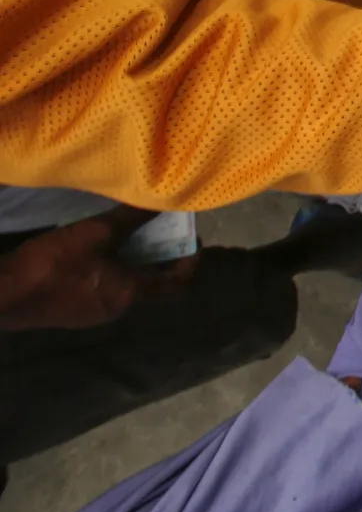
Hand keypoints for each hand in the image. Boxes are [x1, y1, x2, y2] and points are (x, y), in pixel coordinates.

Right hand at [0, 206, 197, 331]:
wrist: (2, 296)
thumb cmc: (52, 266)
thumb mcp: (95, 234)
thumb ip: (131, 217)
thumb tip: (163, 198)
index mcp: (130, 294)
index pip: (176, 285)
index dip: (190, 263)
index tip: (193, 240)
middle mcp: (117, 309)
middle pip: (152, 283)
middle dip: (160, 254)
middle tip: (161, 227)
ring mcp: (93, 313)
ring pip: (127, 284)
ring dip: (135, 260)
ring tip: (131, 231)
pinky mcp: (72, 311)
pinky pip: (105, 287)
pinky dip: (113, 268)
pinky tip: (99, 248)